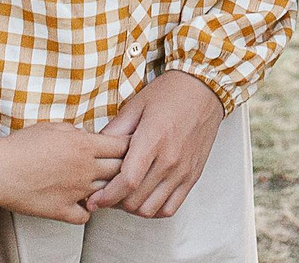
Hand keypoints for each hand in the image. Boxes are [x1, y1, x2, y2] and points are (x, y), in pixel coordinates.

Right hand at [0, 122, 129, 223]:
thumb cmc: (21, 145)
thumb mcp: (53, 127)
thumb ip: (77, 133)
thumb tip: (90, 138)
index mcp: (84, 145)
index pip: (122, 146)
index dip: (130, 146)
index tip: (132, 146)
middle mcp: (85, 169)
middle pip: (120, 170)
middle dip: (124, 167)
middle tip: (123, 166)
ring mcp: (75, 193)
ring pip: (106, 193)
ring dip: (107, 188)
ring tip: (102, 184)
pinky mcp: (62, 211)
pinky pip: (86, 216)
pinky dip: (87, 210)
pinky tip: (81, 203)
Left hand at [88, 70, 221, 218]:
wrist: (204, 89)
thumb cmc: (170, 93)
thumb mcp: (136, 105)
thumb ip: (114, 131)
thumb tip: (96, 151)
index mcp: (153, 140)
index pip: (127, 182)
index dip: (107, 196)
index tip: (94, 199)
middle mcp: (170, 160)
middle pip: (136, 200)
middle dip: (115, 202)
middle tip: (106, 194)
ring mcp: (183, 171)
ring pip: (151, 209)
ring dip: (133, 208)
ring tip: (124, 196)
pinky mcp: (192, 176)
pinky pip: (171, 207)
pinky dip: (154, 209)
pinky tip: (145, 198)